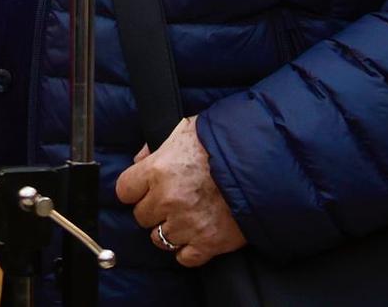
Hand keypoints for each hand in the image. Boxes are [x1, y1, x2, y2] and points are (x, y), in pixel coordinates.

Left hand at [115, 117, 246, 268]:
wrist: (263, 164)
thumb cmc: (224, 143)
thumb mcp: (186, 129)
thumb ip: (159, 145)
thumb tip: (140, 159)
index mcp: (158, 170)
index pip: (124, 190)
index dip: (135, 190)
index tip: (144, 189)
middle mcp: (167, 199)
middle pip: (141, 216)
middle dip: (154, 209)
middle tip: (172, 201)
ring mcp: (187, 224)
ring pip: (160, 239)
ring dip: (170, 230)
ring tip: (186, 217)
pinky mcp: (207, 243)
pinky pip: (184, 258)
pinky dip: (189, 250)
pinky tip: (197, 235)